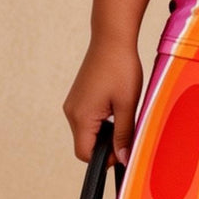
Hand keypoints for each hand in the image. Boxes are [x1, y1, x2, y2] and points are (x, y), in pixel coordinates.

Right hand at [63, 38, 142, 165]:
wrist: (112, 39)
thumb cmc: (121, 68)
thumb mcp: (127, 105)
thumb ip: (124, 135)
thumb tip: (124, 159)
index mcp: (81, 117)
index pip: (85, 154)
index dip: (105, 158)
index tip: (123, 148)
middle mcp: (71, 112)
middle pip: (85, 144)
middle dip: (106, 144)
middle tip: (126, 129)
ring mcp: (72, 104)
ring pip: (86, 132)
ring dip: (104, 132)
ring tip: (122, 113)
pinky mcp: (77, 97)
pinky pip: (86, 119)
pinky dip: (100, 120)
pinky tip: (114, 106)